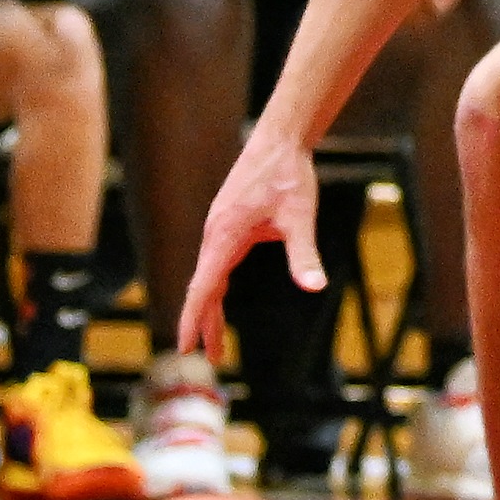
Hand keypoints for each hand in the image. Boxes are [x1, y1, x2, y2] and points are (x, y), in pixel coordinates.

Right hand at [178, 124, 327, 356]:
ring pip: (209, 277)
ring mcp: (218, 230)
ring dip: (210, 308)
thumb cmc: (289, 177)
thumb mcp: (300, 217)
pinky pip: (216, 264)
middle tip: (209, 358)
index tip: (185, 346)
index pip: (203, 287)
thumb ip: (304, 254)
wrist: (280, 142)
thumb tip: (314, 287)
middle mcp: (215, 235)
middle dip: (204, 323)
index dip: (194, 318)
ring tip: (215, 341)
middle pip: (203, 288)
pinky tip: (220, 300)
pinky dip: (215, 288)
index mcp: (224, 236)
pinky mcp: (227, 225)